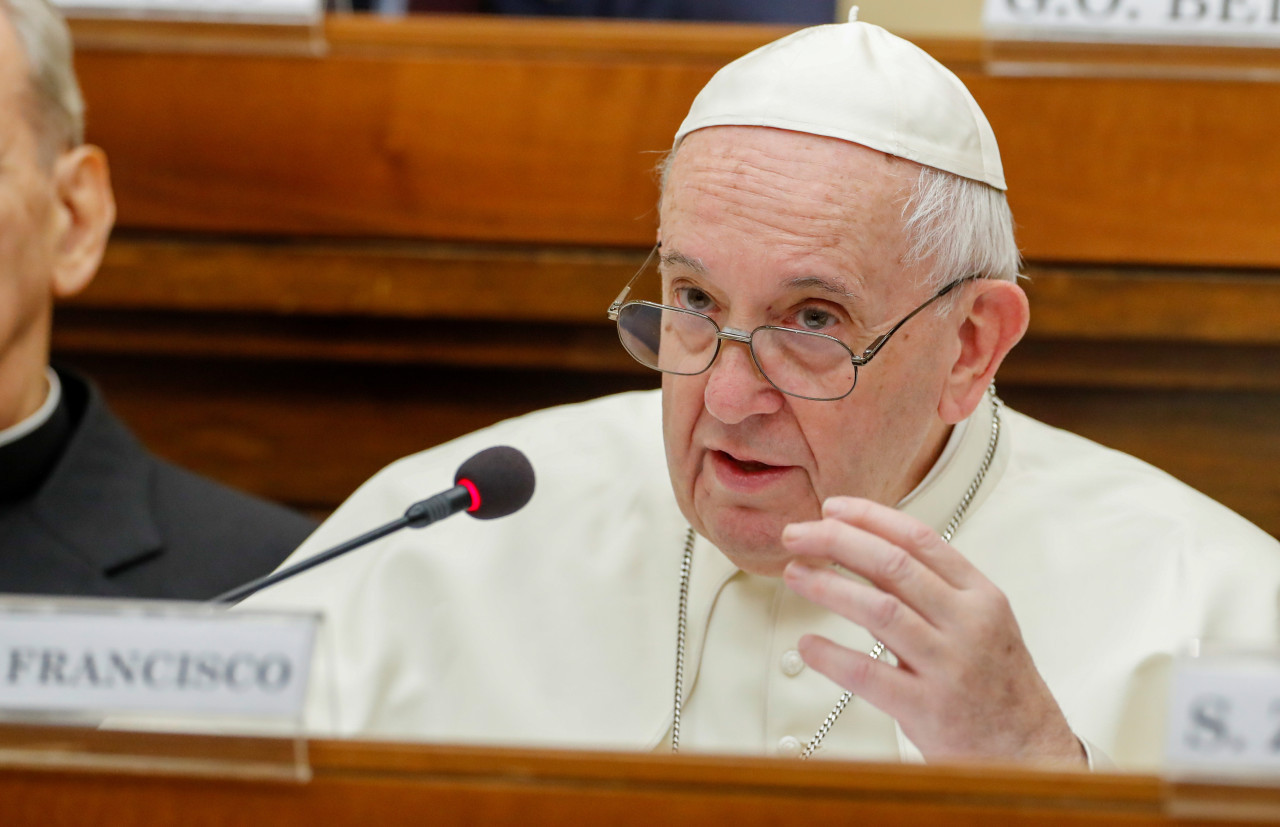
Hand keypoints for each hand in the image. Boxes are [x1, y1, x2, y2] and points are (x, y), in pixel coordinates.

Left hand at [780, 496, 1084, 765]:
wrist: (1031, 754)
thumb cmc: (997, 686)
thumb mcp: (981, 625)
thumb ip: (933, 591)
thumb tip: (867, 555)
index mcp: (980, 596)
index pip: (920, 540)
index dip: (870, 518)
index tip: (832, 508)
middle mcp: (968, 624)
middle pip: (894, 565)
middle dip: (838, 542)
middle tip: (797, 535)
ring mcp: (949, 666)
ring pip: (880, 610)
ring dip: (829, 587)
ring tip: (794, 574)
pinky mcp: (929, 709)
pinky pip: (870, 675)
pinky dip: (833, 656)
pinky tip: (807, 644)